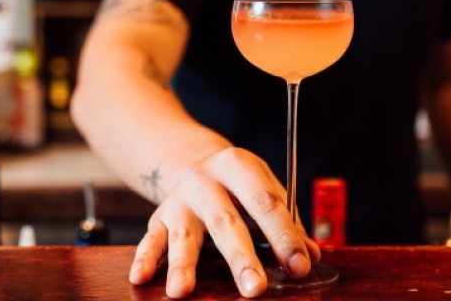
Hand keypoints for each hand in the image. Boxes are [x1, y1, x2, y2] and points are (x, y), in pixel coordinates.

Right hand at [128, 147, 320, 297]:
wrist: (195, 163)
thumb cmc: (239, 185)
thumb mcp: (264, 189)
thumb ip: (287, 222)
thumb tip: (309, 256)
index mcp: (238, 166)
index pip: (265, 201)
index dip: (284, 235)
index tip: (299, 266)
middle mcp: (205, 180)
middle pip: (225, 221)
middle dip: (241, 257)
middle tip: (255, 289)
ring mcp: (179, 199)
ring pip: (183, 234)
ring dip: (183, 264)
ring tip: (183, 291)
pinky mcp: (159, 217)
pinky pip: (149, 239)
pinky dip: (144, 259)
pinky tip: (141, 278)